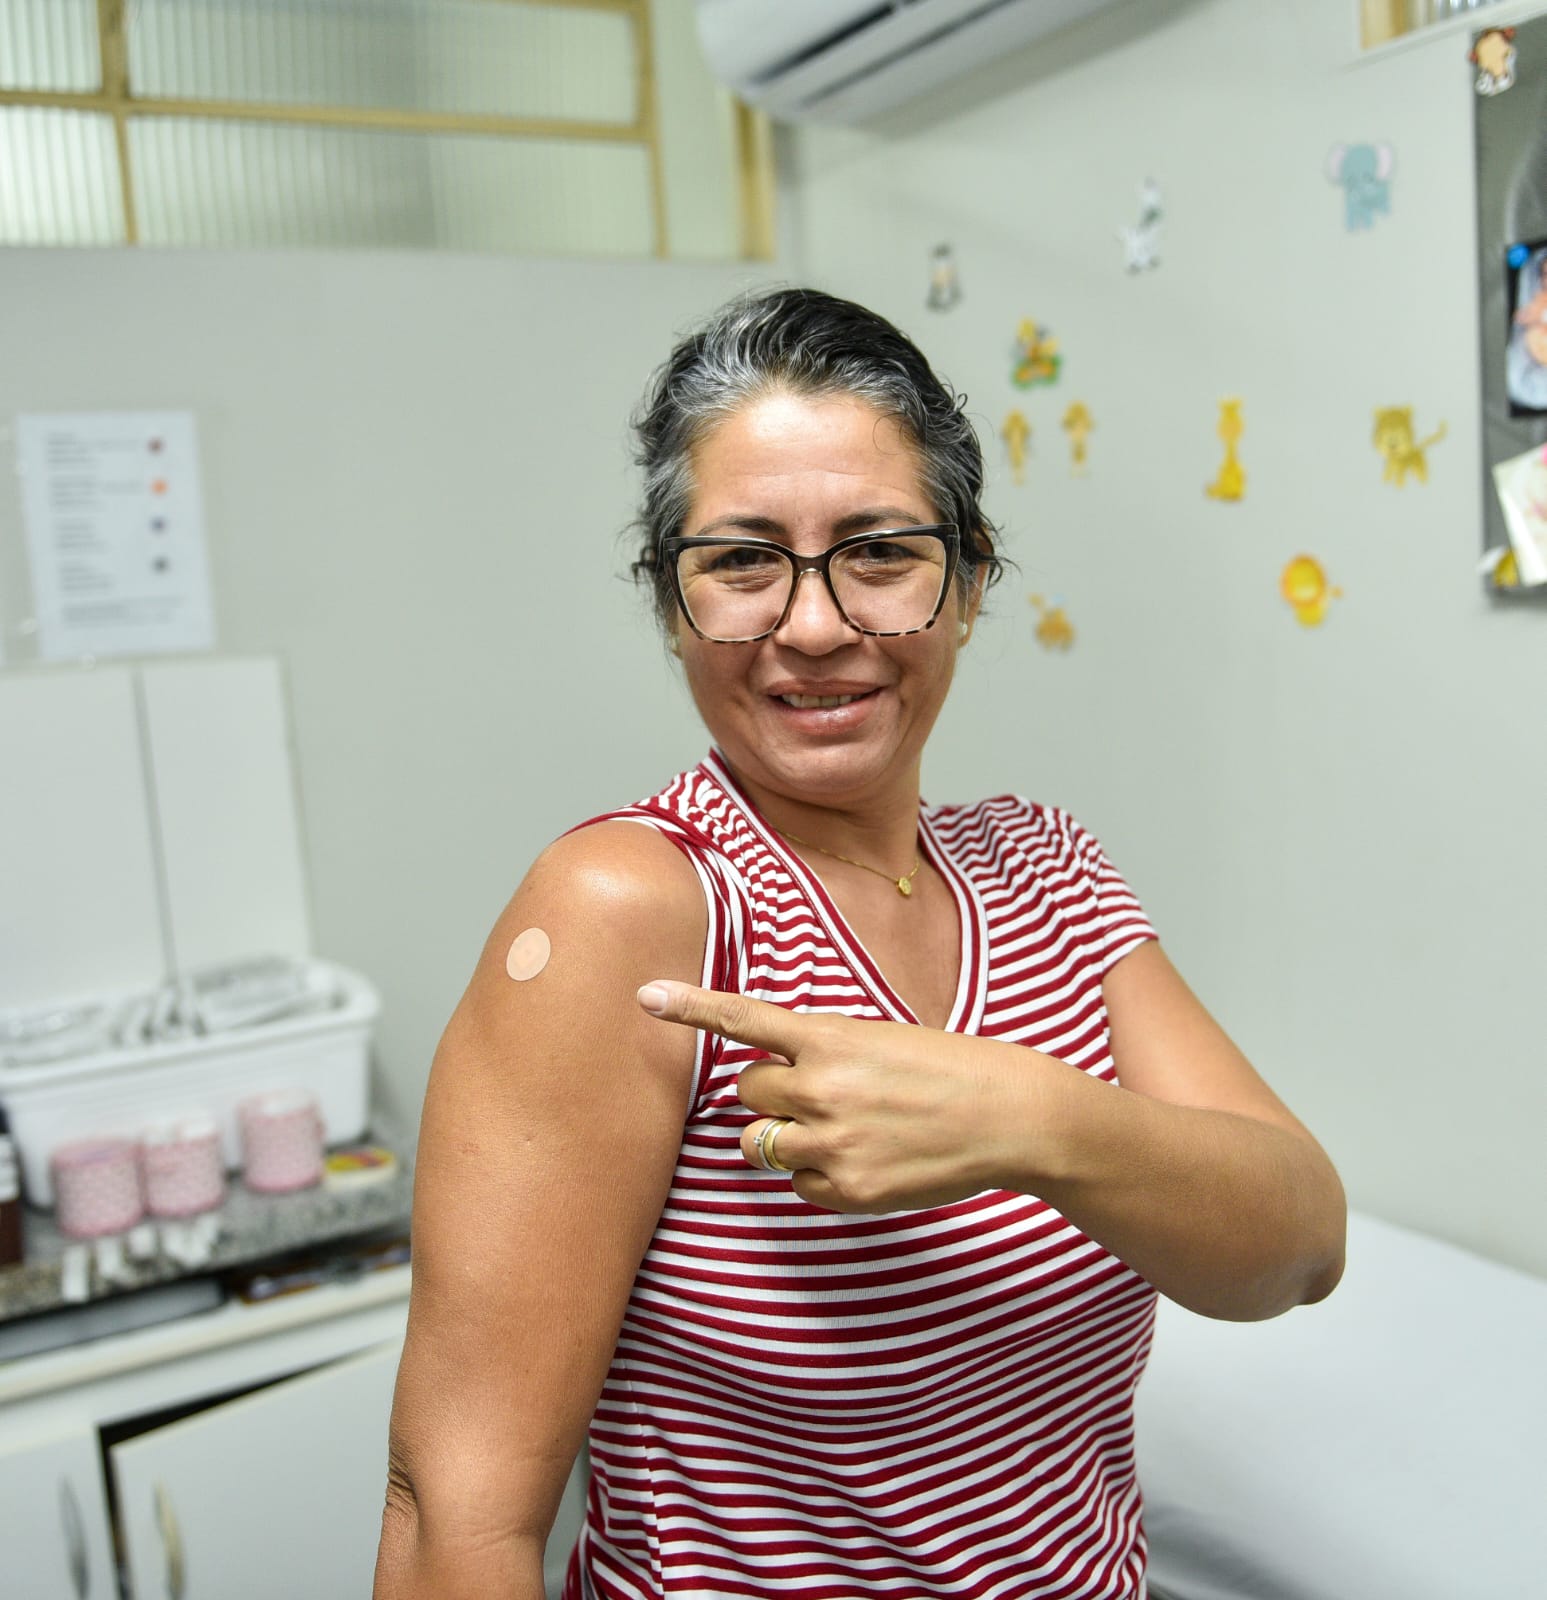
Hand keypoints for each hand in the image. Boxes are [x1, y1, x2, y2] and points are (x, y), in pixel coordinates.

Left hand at [637, 980, 1049, 1212]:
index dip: (691, 1007)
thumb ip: (822, 1053)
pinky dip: (817, 1174)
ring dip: (782, 1133)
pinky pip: (797, 1184)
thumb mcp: (879, 1038)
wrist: (1006, 1116)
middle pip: (748, 1090)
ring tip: (839, 1127)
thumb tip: (774, 1083)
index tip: (645, 996)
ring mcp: (831, 1144)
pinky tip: (863, 1159)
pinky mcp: (846, 1190)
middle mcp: (822, 1089)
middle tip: (823, 1090)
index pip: (746, 1019)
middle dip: (771, 1092)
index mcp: (831, 1038)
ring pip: (758, 1142)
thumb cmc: (945, 1069)